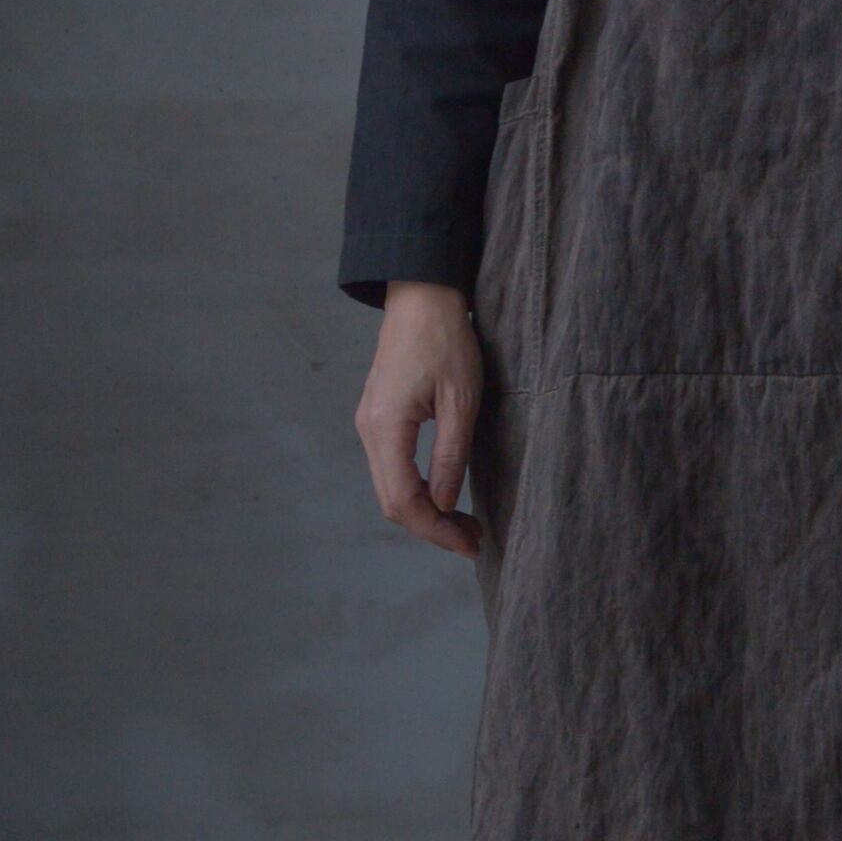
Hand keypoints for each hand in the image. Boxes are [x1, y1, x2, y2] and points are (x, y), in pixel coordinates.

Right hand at [354, 282, 485, 560]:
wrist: (422, 296)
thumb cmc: (446, 340)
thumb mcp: (462, 400)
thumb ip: (451, 455)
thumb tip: (443, 503)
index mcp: (386, 427)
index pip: (404, 500)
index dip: (435, 530)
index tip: (469, 544)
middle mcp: (368, 430)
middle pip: (391, 502)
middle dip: (431, 528)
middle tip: (473, 540)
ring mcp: (369, 424)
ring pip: (389, 488)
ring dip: (424, 512)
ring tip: (464, 523)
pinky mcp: (378, 418)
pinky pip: (391, 469)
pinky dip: (416, 491)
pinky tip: (444, 496)